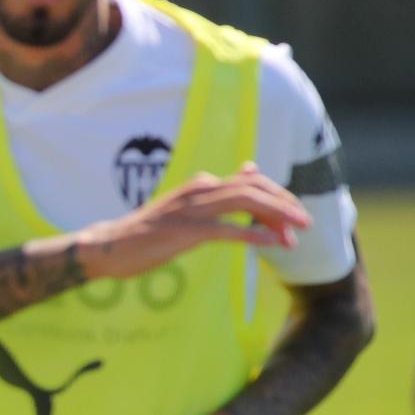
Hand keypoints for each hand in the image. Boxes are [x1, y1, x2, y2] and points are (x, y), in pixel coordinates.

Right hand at [75, 164, 308, 281]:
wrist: (109, 246)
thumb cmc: (147, 231)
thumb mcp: (187, 206)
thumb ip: (220, 190)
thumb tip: (251, 169)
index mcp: (200, 185)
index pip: (251, 181)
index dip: (277, 197)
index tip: (292, 219)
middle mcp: (198, 190)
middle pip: (254, 187)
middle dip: (284, 204)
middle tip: (305, 224)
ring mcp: (191, 210)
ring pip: (245, 201)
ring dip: (277, 215)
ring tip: (298, 232)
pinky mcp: (184, 232)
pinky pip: (227, 229)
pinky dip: (254, 234)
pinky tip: (273, 243)